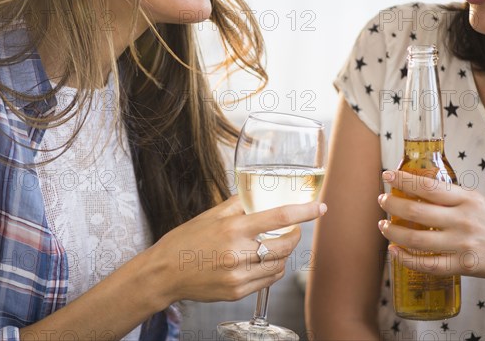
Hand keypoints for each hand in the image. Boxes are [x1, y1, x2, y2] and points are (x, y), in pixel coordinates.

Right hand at [149, 195, 326, 304]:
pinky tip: (263, 261)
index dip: (304, 212)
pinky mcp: (237, 292)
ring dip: (284, 253)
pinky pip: (267, 281)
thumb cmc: (185, 241)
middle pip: (285, 245)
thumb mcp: (211, 215)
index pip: (279, 217)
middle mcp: (239, 253)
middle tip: (294, 229)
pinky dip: (272, 269)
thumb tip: (258, 193)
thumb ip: (239, 204)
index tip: (320, 207)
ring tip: (275, 244)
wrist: (164, 273)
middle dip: (296, 235)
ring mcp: (239, 276)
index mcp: (233, 229)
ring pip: (279, 265)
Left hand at [376, 170, 484, 280]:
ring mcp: (462, 244)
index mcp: (468, 199)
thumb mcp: (482, 201)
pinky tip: (394, 252)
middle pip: (416, 212)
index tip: (387, 175)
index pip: (428, 187)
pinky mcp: (463, 266)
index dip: (404, 181)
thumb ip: (455, 198)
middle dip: (392, 205)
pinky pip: (428, 264)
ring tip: (383, 226)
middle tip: (382, 201)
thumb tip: (424, 189)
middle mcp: (463, 220)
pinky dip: (406, 259)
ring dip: (393, 233)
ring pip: (416, 239)